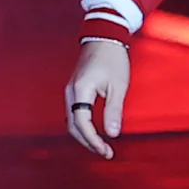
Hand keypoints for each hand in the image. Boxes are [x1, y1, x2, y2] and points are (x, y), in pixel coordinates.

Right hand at [65, 39, 131, 157]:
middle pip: (73, 126)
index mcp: (80, 91)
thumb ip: (113, 111)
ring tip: (101, 145)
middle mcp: (71, 92)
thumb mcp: (118, 86)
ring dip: (84, 135)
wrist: (104, 36)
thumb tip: (112, 134)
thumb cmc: (112, 58)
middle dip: (88, 142)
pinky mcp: (75, 89)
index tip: (106, 150)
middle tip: (105, 152)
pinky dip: (83, 125)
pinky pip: (74, 113)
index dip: (93, 140)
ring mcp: (71, 91)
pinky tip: (94, 131)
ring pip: (72, 121)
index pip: (82, 123)